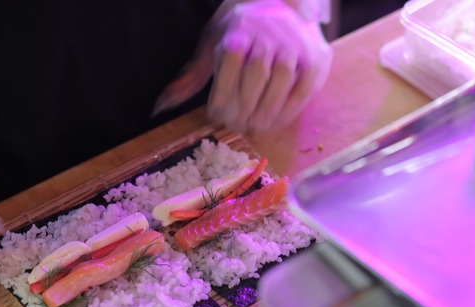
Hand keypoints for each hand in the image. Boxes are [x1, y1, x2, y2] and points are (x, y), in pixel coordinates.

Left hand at [154, 0, 332, 132]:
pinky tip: (277, 120)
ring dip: (268, 109)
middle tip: (238, 126)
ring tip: (256, 127)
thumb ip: (190, 77)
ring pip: (284, 80)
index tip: (217, 116)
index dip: (223, 95)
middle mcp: (270, 35)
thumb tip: (159, 107)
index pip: (230, 64)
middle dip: (246, 105)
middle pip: (258, 73)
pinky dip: (291, 108)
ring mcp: (296, 45)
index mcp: (239, 31)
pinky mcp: (316, 58)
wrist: (281, 5)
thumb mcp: (211, 45)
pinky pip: (305, 86)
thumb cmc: (240, 31)